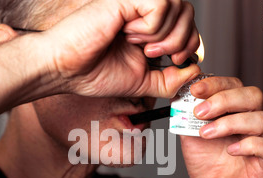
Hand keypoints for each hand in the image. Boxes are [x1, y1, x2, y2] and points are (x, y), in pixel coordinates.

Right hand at [43, 0, 199, 97]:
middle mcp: (144, 12)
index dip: (190, 44)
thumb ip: (169, 80)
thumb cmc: (96, 74)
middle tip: (153, 54)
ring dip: (165, 36)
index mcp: (148, 29)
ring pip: (178, 7)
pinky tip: (130, 33)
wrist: (67, 70)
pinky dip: (152, 27)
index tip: (175, 61)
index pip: (187, 24)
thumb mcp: (142, 83)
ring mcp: (136, 2)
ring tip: (139, 44)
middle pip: (188, 12)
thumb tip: (194, 72)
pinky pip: (160, 5)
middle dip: (181, 41)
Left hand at [181, 77, 262, 177]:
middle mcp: (250, 123)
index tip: (194, 90)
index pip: (233, 86)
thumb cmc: (204, 165)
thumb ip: (186, 117)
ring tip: (206, 133)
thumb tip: (178, 94)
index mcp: (233, 112)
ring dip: (230, 122)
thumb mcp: (189, 136)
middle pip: (252, 96)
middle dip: (223, 99)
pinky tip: (231, 150)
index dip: (215, 84)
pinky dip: (249, 145)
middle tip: (200, 112)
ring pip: (261, 119)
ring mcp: (260, 141)